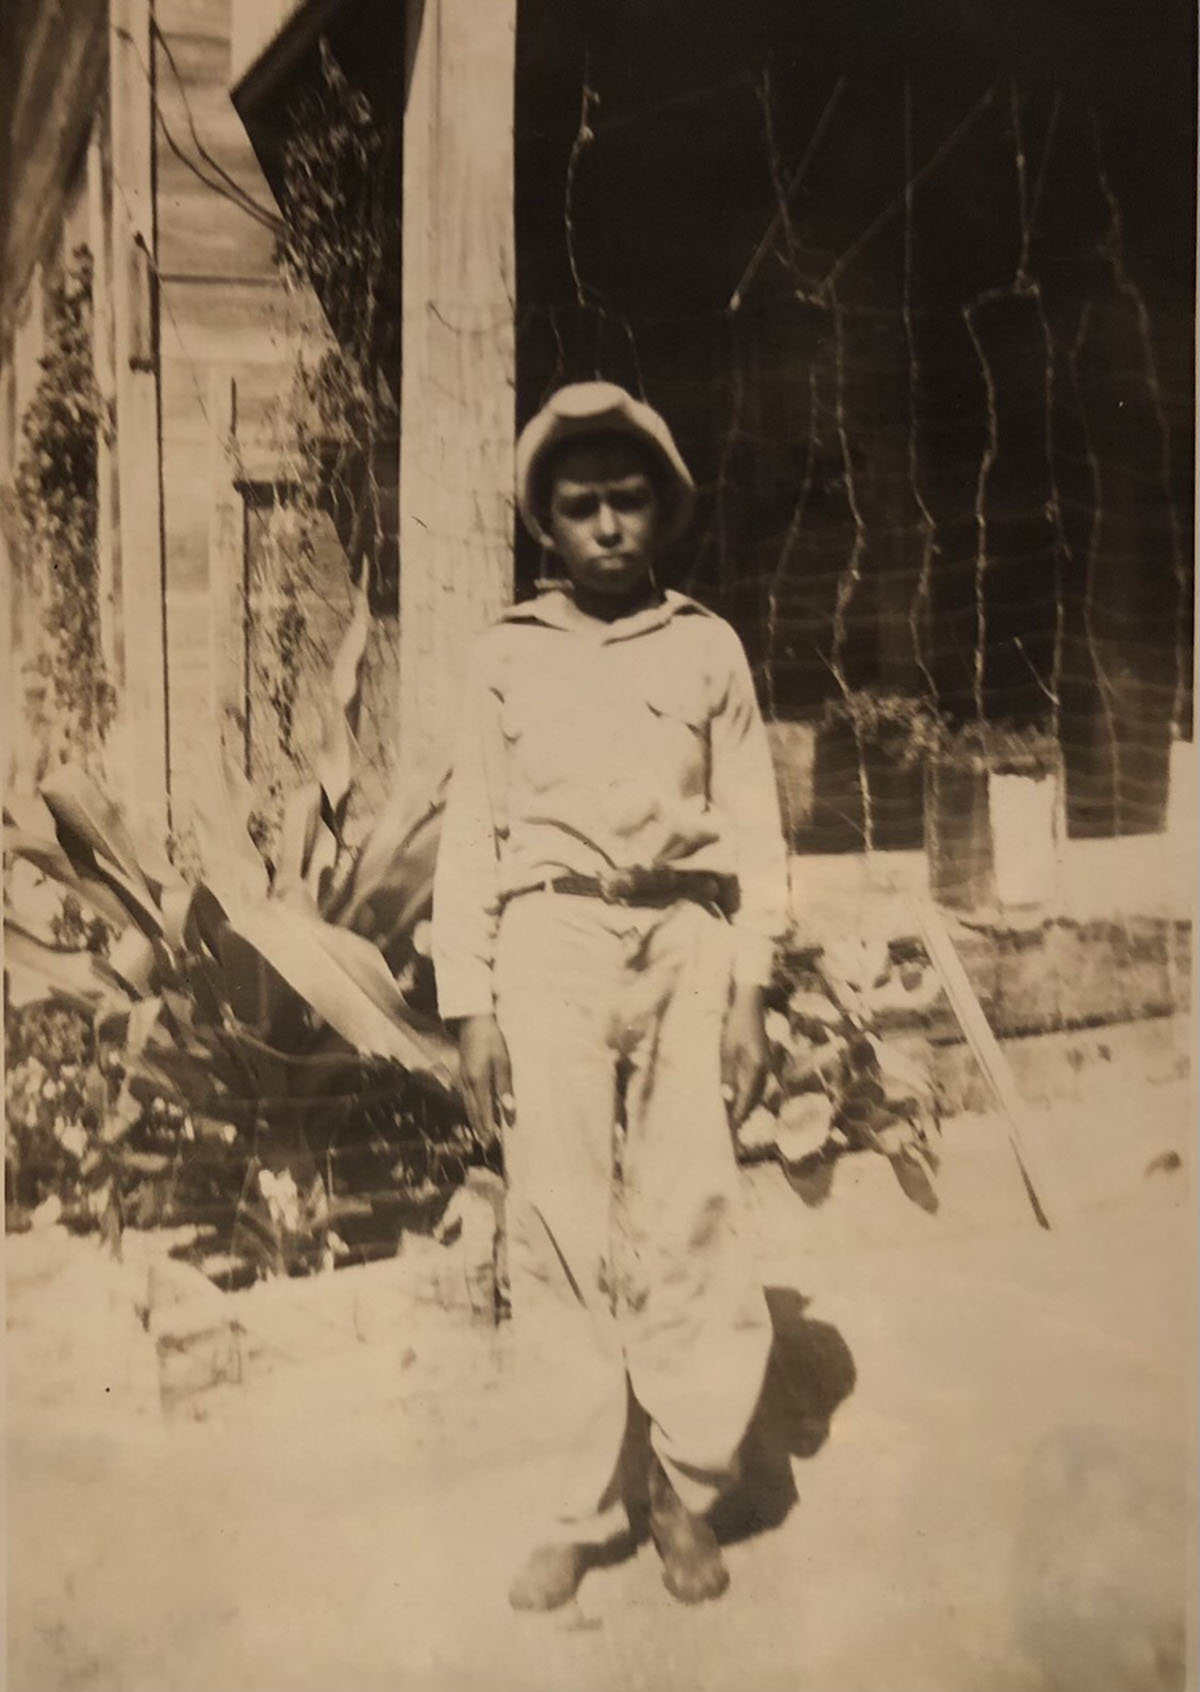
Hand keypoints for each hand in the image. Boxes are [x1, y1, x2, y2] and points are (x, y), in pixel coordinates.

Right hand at [456, 1014, 513, 1145]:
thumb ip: (505, 1089)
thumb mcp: (503, 1063)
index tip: (491, 1142)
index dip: (487, 1127)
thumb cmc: (492, 1040)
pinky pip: (466, 1097)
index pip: (483, 1110)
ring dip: (474, 1121)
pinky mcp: (462, 1074)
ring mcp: (462, 1078)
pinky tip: (475, 1113)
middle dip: (479, 1128)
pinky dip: (471, 1109)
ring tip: (481, 1134)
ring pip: (467, 1105)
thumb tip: (508, 1110)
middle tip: (486, 1145)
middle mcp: (467, 1083)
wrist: (472, 1021)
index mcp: (478, 1081)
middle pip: (472, 1111)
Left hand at [720, 982, 768, 1126]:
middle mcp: (764, 1070)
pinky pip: (756, 1084)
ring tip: (734, 1119)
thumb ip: (727, 1074)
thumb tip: (727, 1098)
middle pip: (753, 1099)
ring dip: (745, 1106)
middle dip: (742, 1115)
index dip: (738, 1116)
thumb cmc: (735, 1025)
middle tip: (730, 1131)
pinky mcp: (762, 1061)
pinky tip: (739, 1097)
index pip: (746, 1099)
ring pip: (756, 1093)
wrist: (749, 1005)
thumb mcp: (726, 1050)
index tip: (730, 1132)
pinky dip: (748, 1094)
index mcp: (756, 1068)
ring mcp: (765, 1065)